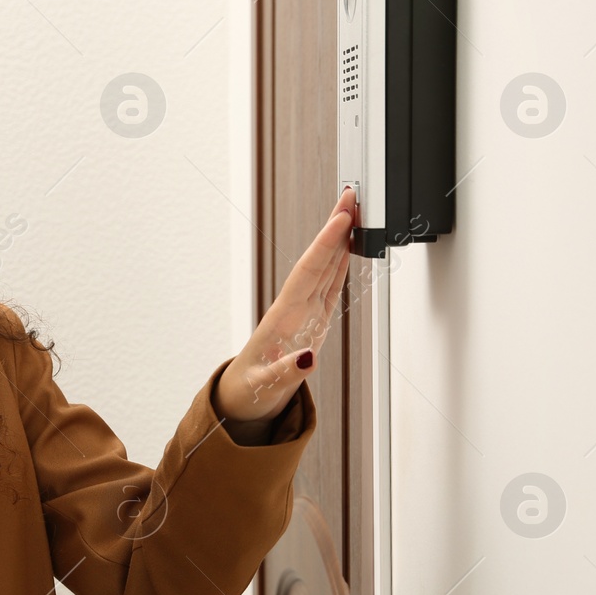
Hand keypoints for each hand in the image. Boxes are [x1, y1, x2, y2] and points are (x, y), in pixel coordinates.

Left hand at [214, 186, 354, 423]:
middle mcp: (294, 309)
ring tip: (354, 211)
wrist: (242, 399)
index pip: (308, 272)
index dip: (326, 245)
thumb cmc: (250, 391)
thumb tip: (308, 358)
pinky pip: (328, 286)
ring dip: (339, 240)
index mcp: (283, 318)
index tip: (341, 218)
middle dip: (334, 228)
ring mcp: (303, 312)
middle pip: (318, 259)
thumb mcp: (265, 387)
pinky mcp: (311, 321)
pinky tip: (348, 249)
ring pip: (324, 268)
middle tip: (350, 195)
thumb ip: (286, 373)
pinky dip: (340, 265)